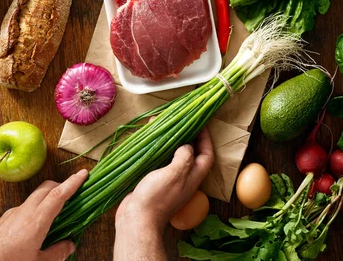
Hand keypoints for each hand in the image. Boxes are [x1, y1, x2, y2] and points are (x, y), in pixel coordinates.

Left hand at [0, 169, 88, 260]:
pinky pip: (25, 207)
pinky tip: (36, 226)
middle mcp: (25, 211)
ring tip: (56, 213)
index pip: (58, 194)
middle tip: (73, 191)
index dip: (72, 183)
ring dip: (48, 198)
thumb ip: (56, 253)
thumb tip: (69, 245)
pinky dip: (36, 209)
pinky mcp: (5, 218)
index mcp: (37, 220)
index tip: (83, 173)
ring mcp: (13, 212)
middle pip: (46, 188)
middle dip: (61, 185)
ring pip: (35, 197)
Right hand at [114, 128, 213, 260]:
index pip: (206, 155)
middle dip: (186, 135)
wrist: (136, 220)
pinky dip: (155, 148)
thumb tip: (187, 145)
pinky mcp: (153, 180)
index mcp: (192, 176)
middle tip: (178, 120)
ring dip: (168, 140)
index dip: (206, 139)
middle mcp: (182, 178)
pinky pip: (157, 160)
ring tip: (160, 125)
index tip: (200, 123)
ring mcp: (167, 180)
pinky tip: (147, 140)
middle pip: (190, 153)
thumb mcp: (175, 173)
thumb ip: (184, 157)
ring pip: (172, 155)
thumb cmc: (157, 198)